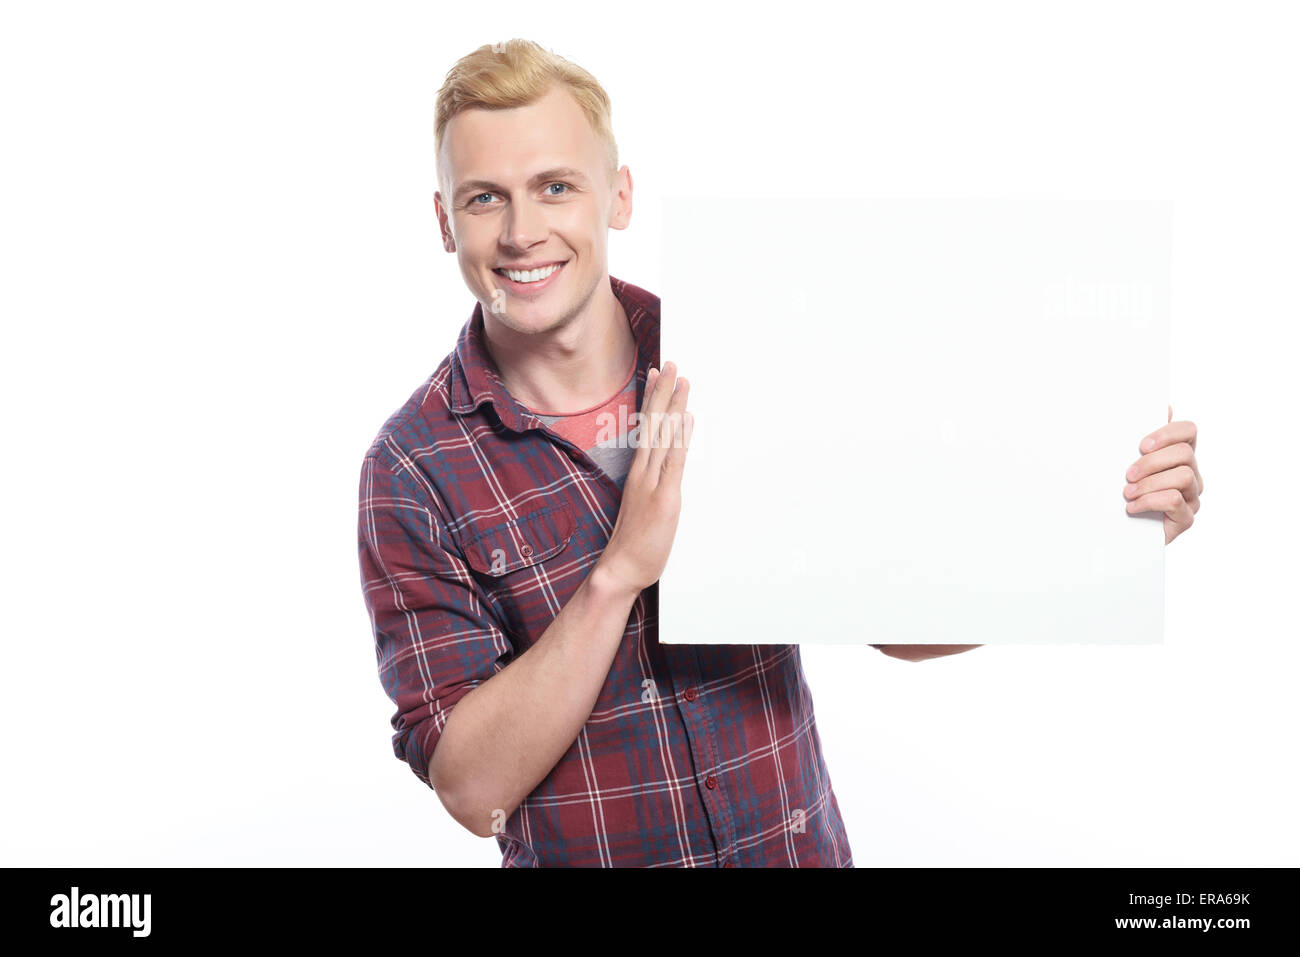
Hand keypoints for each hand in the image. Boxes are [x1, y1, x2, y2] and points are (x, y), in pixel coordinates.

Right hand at [595, 361, 692, 596]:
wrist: (621, 568)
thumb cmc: (632, 542)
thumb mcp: (642, 507)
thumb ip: (652, 485)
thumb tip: (662, 471)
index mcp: (638, 473)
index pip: (646, 428)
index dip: (652, 400)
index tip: (656, 375)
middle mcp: (643, 472)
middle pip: (654, 424)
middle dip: (663, 392)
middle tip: (670, 364)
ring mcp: (652, 483)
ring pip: (664, 436)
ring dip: (674, 405)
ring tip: (681, 379)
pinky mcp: (665, 498)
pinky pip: (673, 461)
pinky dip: (680, 438)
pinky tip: (686, 418)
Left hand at [1123, 405, 1201, 544]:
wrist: (1115, 535)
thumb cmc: (1120, 493)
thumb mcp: (1124, 463)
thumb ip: (1139, 439)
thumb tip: (1162, 406)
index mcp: (1178, 455)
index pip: (1189, 431)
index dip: (1168, 433)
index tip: (1141, 446)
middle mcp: (1191, 474)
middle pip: (1184, 453)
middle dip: (1151, 462)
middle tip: (1128, 474)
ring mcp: (1191, 497)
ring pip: (1183, 476)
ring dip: (1150, 483)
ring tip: (1128, 493)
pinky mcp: (1185, 519)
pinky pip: (1176, 501)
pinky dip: (1150, 501)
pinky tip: (1132, 507)